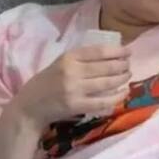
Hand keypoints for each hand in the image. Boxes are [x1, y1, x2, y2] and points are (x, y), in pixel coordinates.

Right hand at [12, 45, 130, 127]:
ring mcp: (74, 89)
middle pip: (106, 67)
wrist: (29, 106)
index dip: (117, 51)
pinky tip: (124, 93)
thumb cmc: (46, 82)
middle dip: (122, 65)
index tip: (128, 52)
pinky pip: (103, 101)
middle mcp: (72, 71)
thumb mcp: (60, 63)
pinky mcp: (76, 105)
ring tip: (128, 76)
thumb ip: (81, 59)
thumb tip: (110, 54)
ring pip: (107, 83)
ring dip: (122, 79)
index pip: (98, 51)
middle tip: (129, 65)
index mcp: (68, 57)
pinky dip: (117, 97)